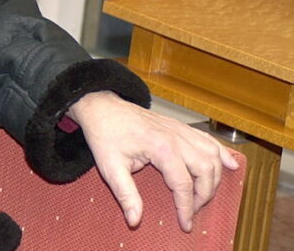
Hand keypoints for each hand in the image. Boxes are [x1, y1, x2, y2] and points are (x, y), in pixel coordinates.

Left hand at [66, 91, 239, 231]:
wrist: (102, 108)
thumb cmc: (105, 135)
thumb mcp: (110, 167)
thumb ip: (125, 194)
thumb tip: (135, 220)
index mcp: (160, 148)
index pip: (183, 184)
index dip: (186, 207)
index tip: (185, 224)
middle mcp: (176, 137)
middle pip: (205, 171)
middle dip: (203, 195)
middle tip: (192, 210)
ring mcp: (180, 130)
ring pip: (211, 156)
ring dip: (213, 178)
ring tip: (203, 196)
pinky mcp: (180, 127)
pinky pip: (208, 141)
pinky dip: (221, 154)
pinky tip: (230, 166)